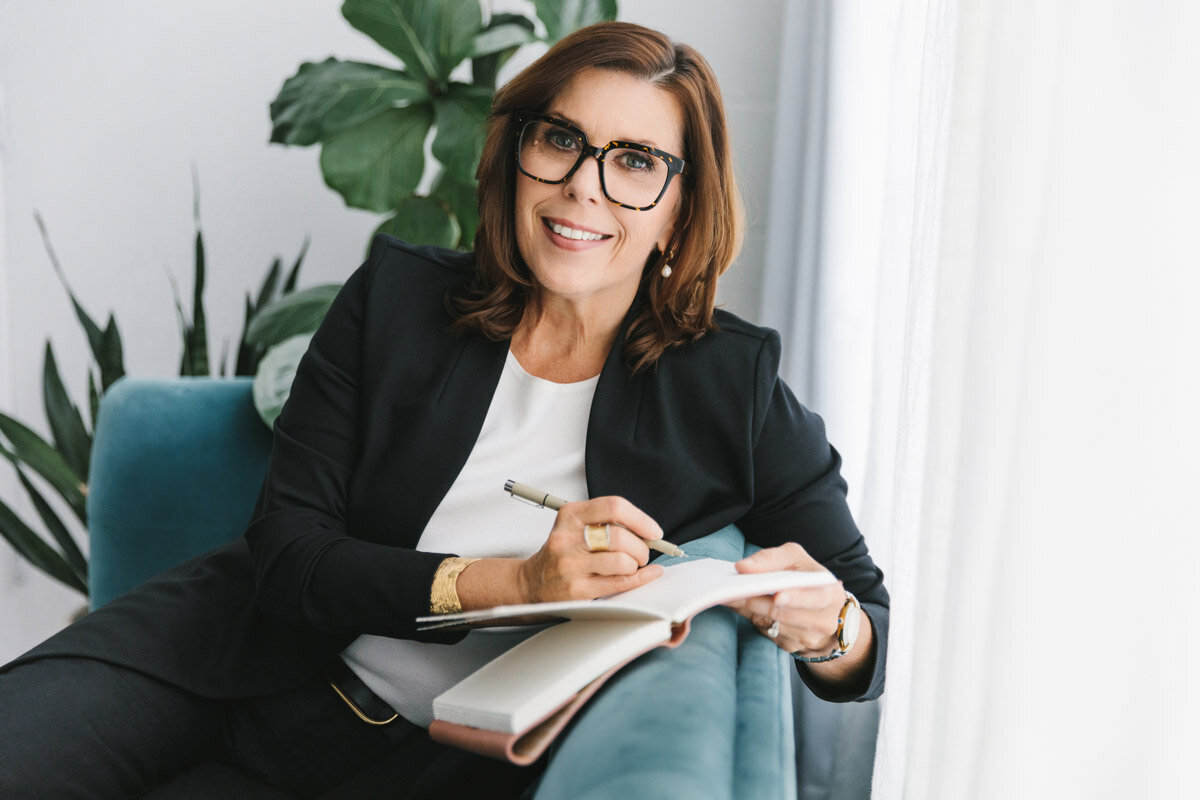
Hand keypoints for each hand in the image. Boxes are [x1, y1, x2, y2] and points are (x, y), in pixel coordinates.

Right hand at [517, 496, 664, 602]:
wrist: (532, 582)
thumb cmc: (563, 552)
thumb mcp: (576, 526)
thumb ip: (607, 523)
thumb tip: (649, 533)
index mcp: (570, 515)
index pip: (613, 507)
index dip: (640, 519)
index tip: (653, 531)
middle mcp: (568, 538)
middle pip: (620, 536)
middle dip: (641, 547)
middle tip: (642, 553)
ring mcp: (571, 565)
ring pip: (622, 561)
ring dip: (636, 565)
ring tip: (632, 565)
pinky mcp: (577, 589)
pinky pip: (619, 583)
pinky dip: (641, 579)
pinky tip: (648, 575)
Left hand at [724, 542, 846, 657]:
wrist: (822, 610)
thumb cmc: (807, 577)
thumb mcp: (796, 558)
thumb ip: (772, 558)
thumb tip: (744, 567)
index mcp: (830, 594)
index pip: (816, 598)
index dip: (796, 598)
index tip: (777, 597)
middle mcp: (822, 620)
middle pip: (783, 613)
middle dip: (755, 601)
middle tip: (731, 591)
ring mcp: (808, 637)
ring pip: (770, 623)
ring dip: (747, 609)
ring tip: (728, 595)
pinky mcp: (792, 647)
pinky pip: (765, 632)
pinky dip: (749, 617)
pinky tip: (739, 606)